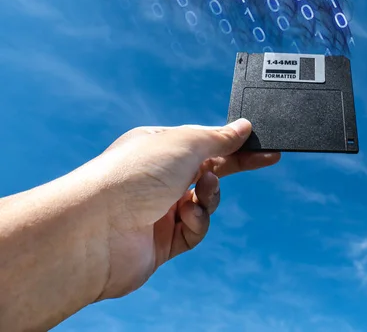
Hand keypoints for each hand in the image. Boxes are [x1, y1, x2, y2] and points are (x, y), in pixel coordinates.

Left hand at [84, 119, 279, 300]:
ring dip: (210, 195)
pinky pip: (195, 229)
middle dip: (236, 166)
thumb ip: (219, 137)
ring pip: (206, 201)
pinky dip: (196, 221)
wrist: (96, 229)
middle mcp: (159, 177)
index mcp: (159, 147)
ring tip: (201, 192)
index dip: (236, 142)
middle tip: (267, 159)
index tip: (263, 145)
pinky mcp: (162, 241)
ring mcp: (160, 209)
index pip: (206, 142)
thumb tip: (243, 127)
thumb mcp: (185, 143)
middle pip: (210, 169)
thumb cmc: (134, 175)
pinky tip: (185, 215)